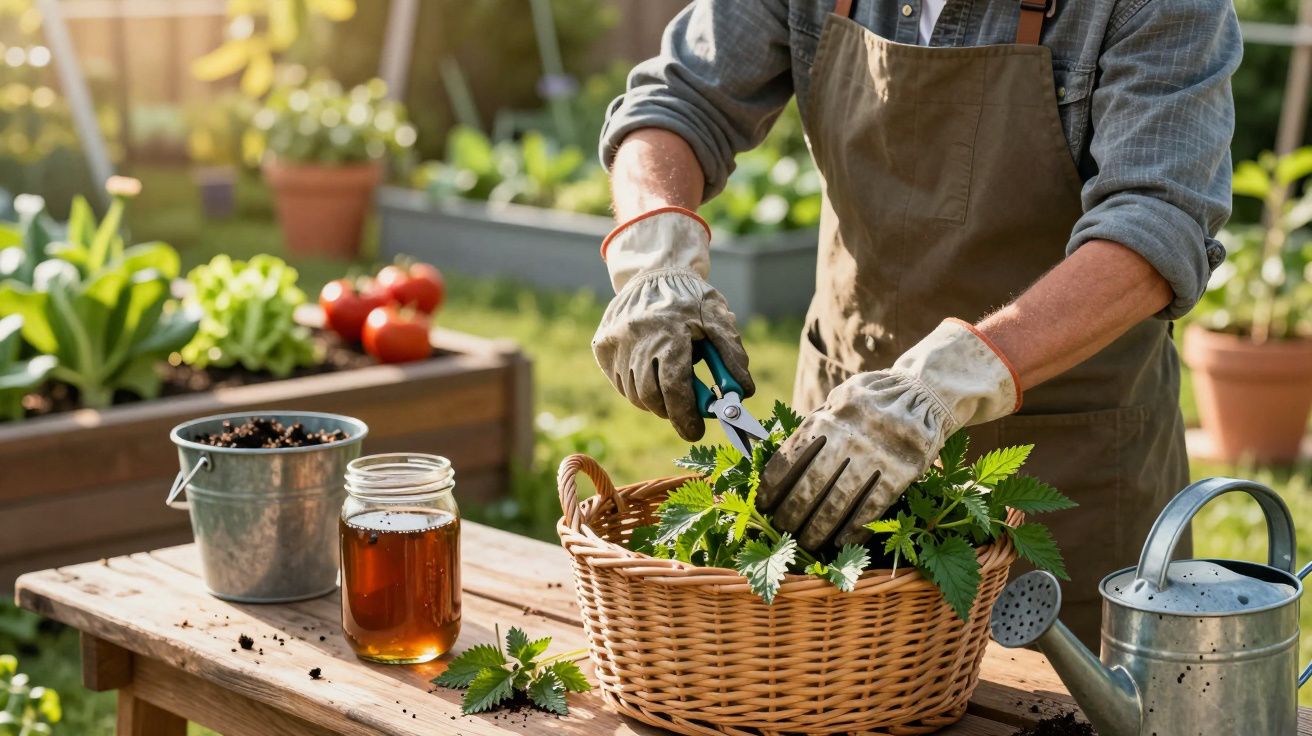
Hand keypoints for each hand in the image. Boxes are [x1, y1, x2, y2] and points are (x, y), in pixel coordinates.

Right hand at [592, 209, 752, 440]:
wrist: (652, 271)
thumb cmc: (690, 297)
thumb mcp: (717, 317)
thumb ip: (732, 354)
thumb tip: (744, 391)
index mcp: (668, 332)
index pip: (673, 386)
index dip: (685, 415)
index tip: (694, 431)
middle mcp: (637, 338)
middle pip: (651, 396)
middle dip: (671, 412)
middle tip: (685, 415)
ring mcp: (616, 343)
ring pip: (634, 393)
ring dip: (655, 401)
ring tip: (670, 388)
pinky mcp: (602, 346)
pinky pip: (620, 382)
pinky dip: (637, 389)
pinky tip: (651, 375)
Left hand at [758, 319, 1019, 550]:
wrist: (922, 393)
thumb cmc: (870, 400)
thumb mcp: (837, 401)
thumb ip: (814, 427)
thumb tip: (780, 460)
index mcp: (826, 419)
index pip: (789, 459)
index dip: (772, 487)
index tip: (762, 505)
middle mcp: (847, 438)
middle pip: (810, 486)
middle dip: (791, 513)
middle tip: (782, 530)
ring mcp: (875, 456)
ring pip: (838, 501)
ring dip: (818, 527)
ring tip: (806, 543)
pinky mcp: (901, 472)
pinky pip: (871, 506)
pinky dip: (854, 528)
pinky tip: (840, 542)